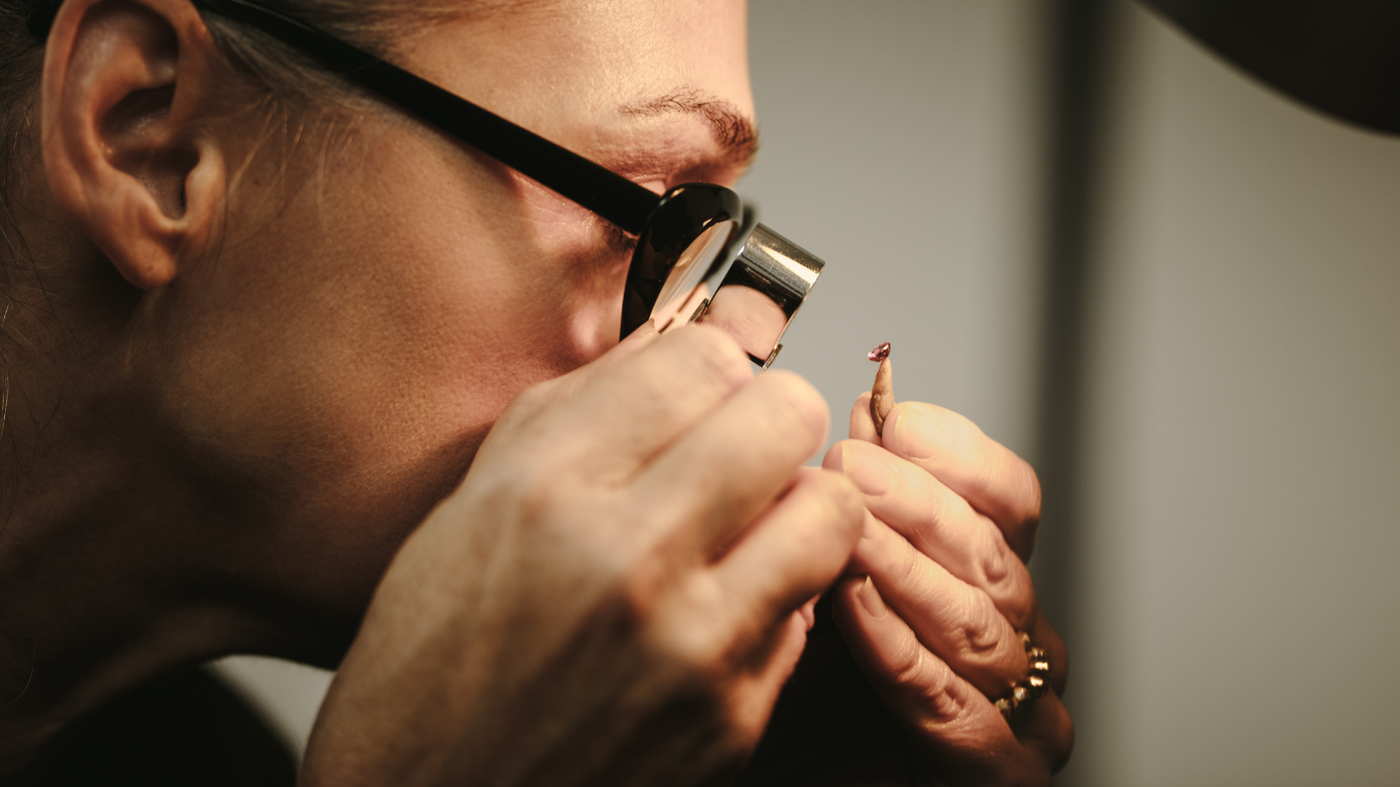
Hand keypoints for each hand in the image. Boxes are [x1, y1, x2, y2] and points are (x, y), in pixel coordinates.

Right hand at [300, 324, 862, 786]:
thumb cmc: (430, 674)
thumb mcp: (469, 514)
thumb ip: (577, 415)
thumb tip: (679, 344)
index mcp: (542, 492)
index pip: (696, 359)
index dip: (706, 363)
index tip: (699, 387)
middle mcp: (624, 559)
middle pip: (784, 414)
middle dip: (768, 417)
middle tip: (742, 445)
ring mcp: (690, 646)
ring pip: (829, 508)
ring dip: (797, 502)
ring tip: (751, 522)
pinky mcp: (732, 720)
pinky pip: (808, 613)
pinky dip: (775, 599)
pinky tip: (716, 612)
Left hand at [823, 394, 1072, 784]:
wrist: (806, 784)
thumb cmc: (812, 703)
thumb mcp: (822, 585)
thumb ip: (850, 514)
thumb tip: (859, 421)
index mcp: (990, 585)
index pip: (1009, 501)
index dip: (957, 455)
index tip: (894, 418)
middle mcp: (1019, 641)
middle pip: (993, 550)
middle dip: (918, 501)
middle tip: (851, 462)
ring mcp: (1024, 711)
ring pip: (975, 618)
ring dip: (905, 566)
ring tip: (847, 524)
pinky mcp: (1002, 773)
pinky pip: (948, 700)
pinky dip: (897, 649)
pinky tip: (854, 606)